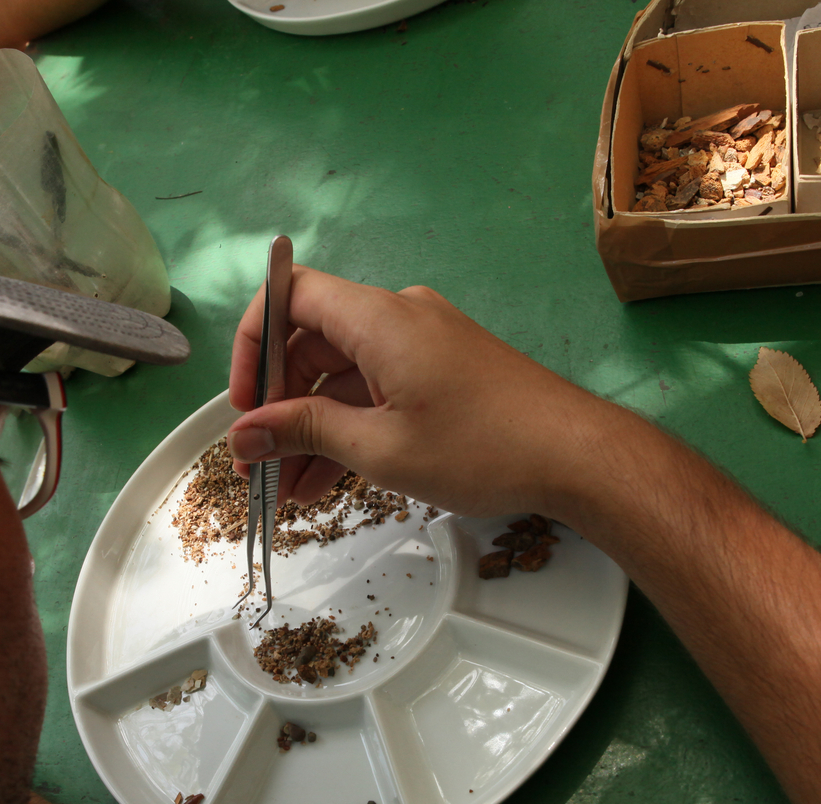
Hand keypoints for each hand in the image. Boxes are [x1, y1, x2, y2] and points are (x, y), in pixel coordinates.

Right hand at [226, 266, 601, 516]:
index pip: (289, 296)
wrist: (576, 456)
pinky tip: (328, 479)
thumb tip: (245, 433)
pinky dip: (350, 426)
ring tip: (289, 490)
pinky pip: (378, 387)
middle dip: (279, 404)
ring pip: (344, 374)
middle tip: (259, 465)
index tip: (244, 405)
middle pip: (313, 342)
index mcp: (380, 318)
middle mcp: (400, 316)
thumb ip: (305, 432)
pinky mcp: (443, 369)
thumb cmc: (486, 447)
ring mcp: (424, 342)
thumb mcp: (382, 449)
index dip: (253, 346)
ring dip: (312, 427)